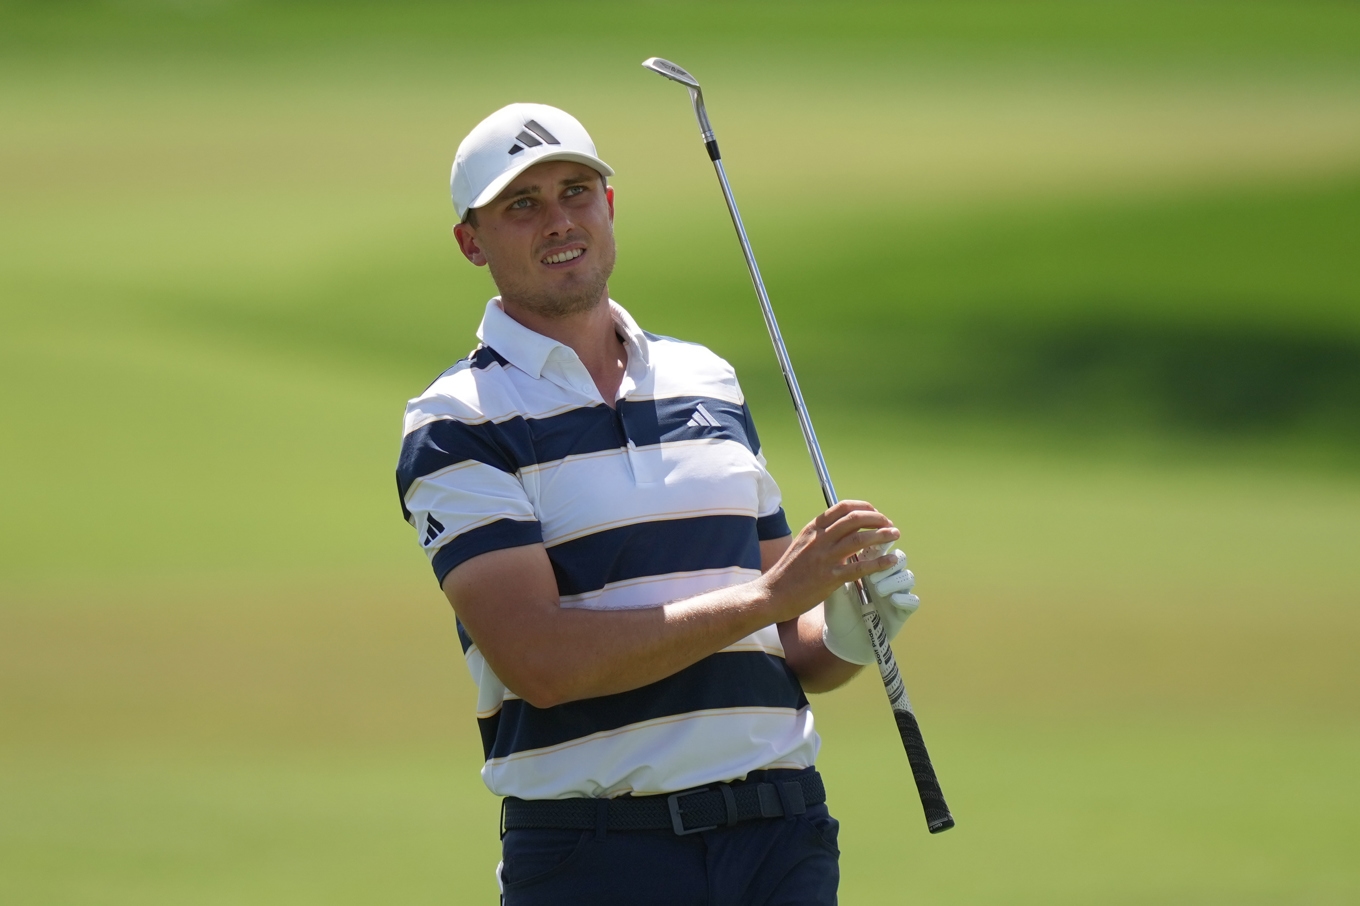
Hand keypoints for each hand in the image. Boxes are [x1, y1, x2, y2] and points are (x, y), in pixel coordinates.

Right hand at [759, 501, 900, 624]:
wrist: (773, 594)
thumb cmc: (789, 572)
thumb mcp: (802, 544)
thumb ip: (822, 536)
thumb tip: (844, 531)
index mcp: (813, 529)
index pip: (842, 507)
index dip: (864, 507)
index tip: (876, 514)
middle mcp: (819, 539)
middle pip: (854, 519)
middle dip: (877, 519)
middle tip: (889, 525)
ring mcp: (825, 558)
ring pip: (859, 539)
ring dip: (882, 535)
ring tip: (895, 535)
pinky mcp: (830, 577)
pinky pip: (860, 567)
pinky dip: (878, 562)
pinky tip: (890, 561)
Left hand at [821, 545, 919, 664]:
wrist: (843, 637)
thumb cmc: (838, 610)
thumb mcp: (834, 590)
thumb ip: (837, 570)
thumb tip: (839, 548)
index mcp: (871, 567)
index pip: (881, 548)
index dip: (880, 543)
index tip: (874, 546)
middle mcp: (886, 577)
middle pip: (899, 558)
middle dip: (889, 562)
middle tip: (872, 575)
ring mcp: (896, 593)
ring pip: (907, 577)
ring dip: (894, 580)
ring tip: (877, 589)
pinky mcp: (902, 611)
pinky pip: (913, 601)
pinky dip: (904, 598)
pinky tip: (892, 600)